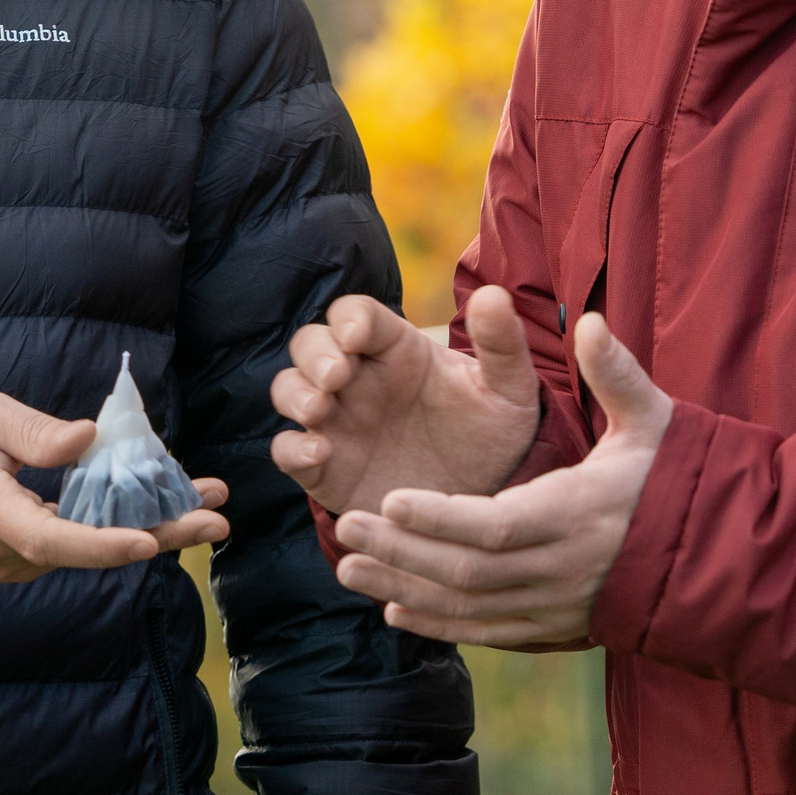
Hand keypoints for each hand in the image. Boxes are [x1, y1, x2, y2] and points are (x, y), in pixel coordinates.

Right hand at [0, 387, 227, 583]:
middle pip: (83, 551)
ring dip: (145, 526)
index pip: (49, 539)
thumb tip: (91, 440)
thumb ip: (36, 435)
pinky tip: (159, 502)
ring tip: (206, 500)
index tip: (150, 542)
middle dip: (157, 535)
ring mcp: (4, 560)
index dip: (102, 545)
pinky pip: (71, 545)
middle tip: (219, 520)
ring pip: (84, 550)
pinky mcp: (14, 557)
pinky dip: (114, 525)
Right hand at [271, 286, 543, 513]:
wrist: (483, 500)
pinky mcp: (325, 467)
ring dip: (295, 393)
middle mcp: (360, 379)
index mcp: (398, 349)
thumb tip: (495, 294)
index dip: (348, 319)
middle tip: (335, 376)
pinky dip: (292, 448)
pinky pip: (287, 449)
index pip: (357, 314)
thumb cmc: (493, 435)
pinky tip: (320, 454)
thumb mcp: (508, 390)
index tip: (355, 337)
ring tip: (318, 409)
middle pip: (311, 343)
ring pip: (289, 389)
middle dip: (314, 354)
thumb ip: (502, 344)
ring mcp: (337, 422)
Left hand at [329, 312, 670, 648]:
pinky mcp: (555, 629)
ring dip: (405, 588)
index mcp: (580, 512)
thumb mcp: (653, 420)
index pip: (499, 524)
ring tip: (348, 564)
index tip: (392, 496)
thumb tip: (590, 321)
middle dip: (404, 550)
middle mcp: (563, 568)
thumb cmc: (675, 476)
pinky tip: (393, 608)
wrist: (715, 557)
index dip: (442, 518)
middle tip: (346, 522)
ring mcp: (558, 606)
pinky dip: (439, 624)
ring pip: (469, 607)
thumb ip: (616, 373)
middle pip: (470, 571)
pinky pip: (487, 633)